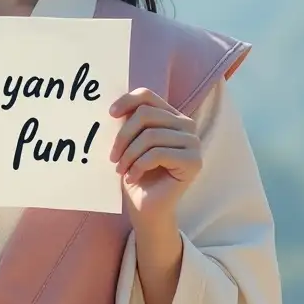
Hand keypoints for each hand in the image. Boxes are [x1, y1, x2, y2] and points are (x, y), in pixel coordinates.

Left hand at [108, 88, 201, 230]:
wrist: (146, 208)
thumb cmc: (136, 174)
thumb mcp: (129, 143)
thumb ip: (127, 122)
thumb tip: (113, 106)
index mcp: (171, 116)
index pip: (147, 96)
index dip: (127, 101)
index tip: (110, 115)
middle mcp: (187, 125)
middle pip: (146, 115)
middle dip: (123, 136)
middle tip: (113, 157)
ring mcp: (193, 143)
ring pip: (150, 136)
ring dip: (129, 154)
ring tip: (121, 169)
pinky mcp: (193, 161)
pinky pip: (157, 154)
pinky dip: (138, 165)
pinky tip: (132, 177)